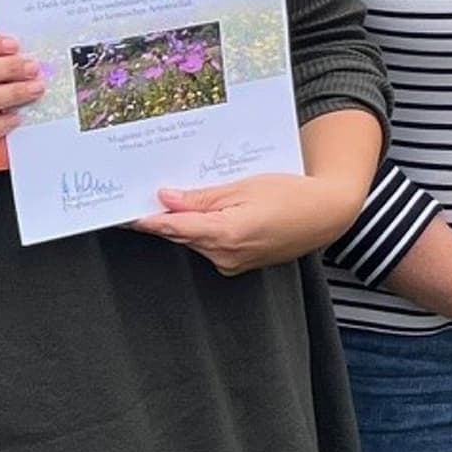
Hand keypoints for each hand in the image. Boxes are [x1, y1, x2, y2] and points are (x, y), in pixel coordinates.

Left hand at [136, 169, 358, 275]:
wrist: (327, 215)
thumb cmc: (292, 195)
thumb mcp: (245, 186)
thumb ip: (202, 197)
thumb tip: (166, 199)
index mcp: (226, 233)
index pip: (173, 226)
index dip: (146, 219)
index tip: (124, 213)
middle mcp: (226, 255)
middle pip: (182, 234)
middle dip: (168, 216)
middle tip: (152, 193)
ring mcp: (233, 264)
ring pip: (196, 240)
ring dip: (190, 222)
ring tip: (196, 197)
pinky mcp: (239, 265)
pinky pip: (211, 246)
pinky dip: (207, 231)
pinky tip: (217, 212)